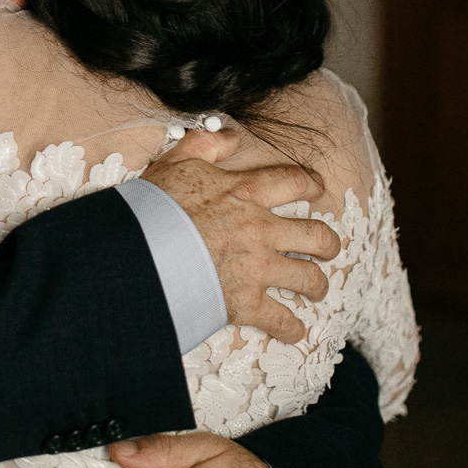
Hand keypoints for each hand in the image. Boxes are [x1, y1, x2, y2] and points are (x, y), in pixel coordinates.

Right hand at [141, 138, 338, 343]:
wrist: (139, 251)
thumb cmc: (154, 207)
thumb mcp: (177, 161)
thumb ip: (207, 144)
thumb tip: (233, 137)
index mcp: (246, 193)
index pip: (293, 182)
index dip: (311, 184)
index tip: (317, 188)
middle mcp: (261, 230)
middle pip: (316, 235)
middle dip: (328, 243)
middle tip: (328, 247)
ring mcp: (257, 268)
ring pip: (308, 278)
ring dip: (317, 285)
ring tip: (316, 289)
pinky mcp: (246, 303)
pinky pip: (282, 320)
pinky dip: (292, 329)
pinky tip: (295, 331)